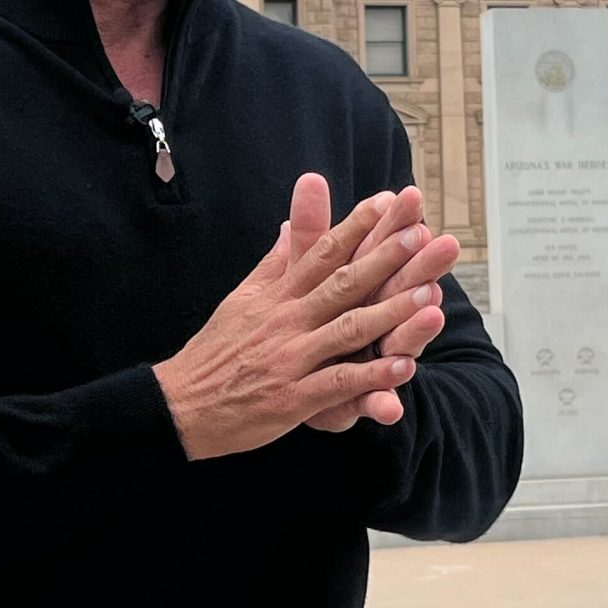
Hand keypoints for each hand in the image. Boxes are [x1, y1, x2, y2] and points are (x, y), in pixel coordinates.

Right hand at [154, 176, 444, 460]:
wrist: (180, 404)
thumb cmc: (216, 351)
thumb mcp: (241, 299)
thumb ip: (274, 264)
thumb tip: (288, 226)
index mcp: (277, 295)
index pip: (321, 252)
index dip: (356, 227)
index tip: (388, 203)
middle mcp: (286, 320)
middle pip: (341, 284)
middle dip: (382, 260)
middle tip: (419, 236)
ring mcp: (290, 358)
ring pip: (347, 330)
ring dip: (389, 314)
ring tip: (427, 298)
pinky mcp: (292, 398)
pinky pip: (338, 384)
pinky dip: (371, 376)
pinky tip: (403, 368)